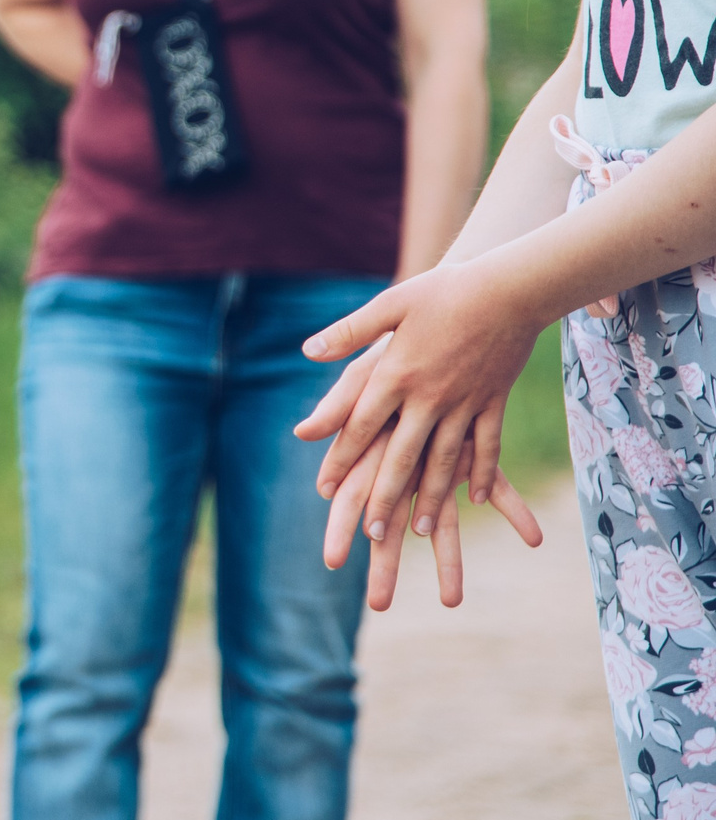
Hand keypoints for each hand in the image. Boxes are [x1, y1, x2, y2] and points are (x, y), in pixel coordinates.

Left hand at [296, 265, 544, 604]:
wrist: (511, 288)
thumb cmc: (443, 291)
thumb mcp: (390, 305)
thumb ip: (349, 332)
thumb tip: (308, 350)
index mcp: (396, 373)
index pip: (360, 424)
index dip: (341, 457)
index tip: (326, 489)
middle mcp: (428, 396)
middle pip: (401, 455)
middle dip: (385, 496)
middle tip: (370, 531)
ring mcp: (465, 403)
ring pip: (444, 460)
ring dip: (431, 496)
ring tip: (419, 529)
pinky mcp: (494, 402)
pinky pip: (488, 445)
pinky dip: (483, 473)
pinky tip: (475, 499)